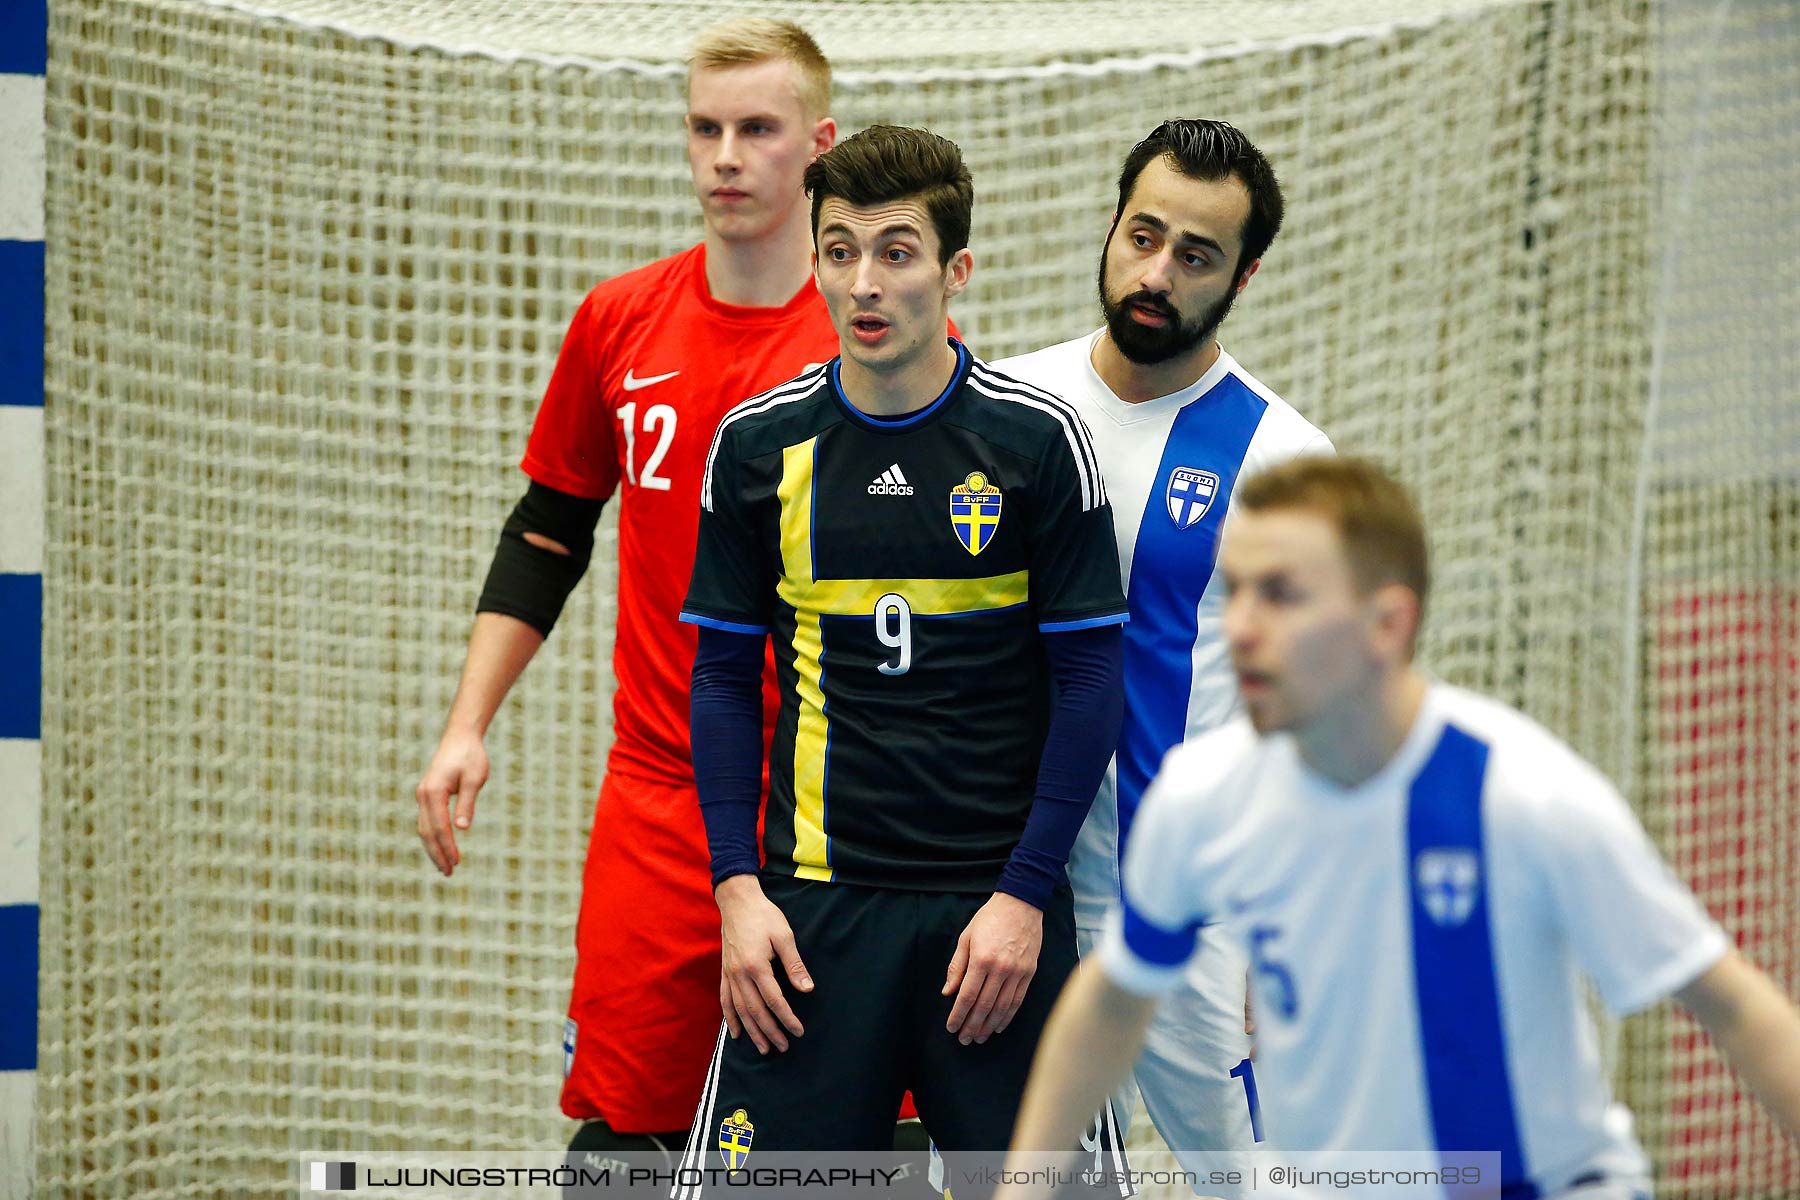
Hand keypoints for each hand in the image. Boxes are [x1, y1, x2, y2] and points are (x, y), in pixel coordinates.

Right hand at [415, 727, 488, 874]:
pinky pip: (427, 822)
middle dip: (437, 854)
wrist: (461, 737)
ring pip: (424, 829)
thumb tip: (462, 829)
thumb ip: (467, 803)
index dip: (448, 846)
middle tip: (448, 873)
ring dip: (433, 849)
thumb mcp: (474, 778)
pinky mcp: (427, 795)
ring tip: (445, 867)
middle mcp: (423, 795)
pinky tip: (441, 848)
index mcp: (433, 792)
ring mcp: (423, 795)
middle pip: (427, 832)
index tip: (457, 862)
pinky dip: (432, 837)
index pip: (440, 826)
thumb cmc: (471, 756)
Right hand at [716, 875, 812, 1053]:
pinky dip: (730, 1018)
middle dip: (770, 1032)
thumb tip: (807, 989)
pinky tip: (736, 1033)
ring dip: (752, 1031)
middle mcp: (740, 974)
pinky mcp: (724, 971)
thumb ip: (795, 965)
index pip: (774, 1000)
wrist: (737, 901)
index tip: (798, 1031)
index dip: (787, 1018)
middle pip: (756, 1011)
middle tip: (783, 1047)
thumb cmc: (764, 916)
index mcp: (757, 965)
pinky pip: (725, 1000)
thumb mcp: (785, 935)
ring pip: (740, 1010)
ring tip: (763, 1048)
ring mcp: (729, 974)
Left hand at [943, 892, 1042, 1043]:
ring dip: (989, 1026)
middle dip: (972, 1026)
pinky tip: (999, 1025)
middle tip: (964, 1039)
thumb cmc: (990, 918)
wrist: (1021, 904)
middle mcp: (1000, 968)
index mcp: (981, 959)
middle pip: (984, 1006)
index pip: (967, 996)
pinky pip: (1018, 1000)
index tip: (952, 1027)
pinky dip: (1008, 1016)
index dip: (958, 1015)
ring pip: (1002, 1007)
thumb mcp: (966, 937)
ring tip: (979, 1038)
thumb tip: (948, 991)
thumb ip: (957, 966)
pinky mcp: (1029, 972)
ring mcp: (1017, 972)